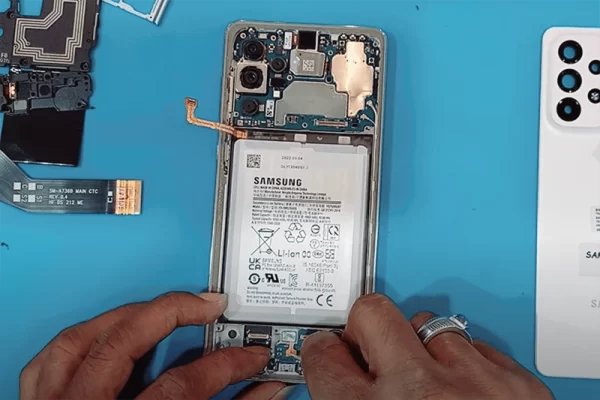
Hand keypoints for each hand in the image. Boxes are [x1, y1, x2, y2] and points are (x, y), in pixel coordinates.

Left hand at [20, 292, 288, 399]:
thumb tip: (262, 392)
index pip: (181, 387)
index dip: (227, 366)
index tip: (253, 358)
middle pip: (122, 344)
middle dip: (173, 313)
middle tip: (211, 306)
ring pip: (77, 342)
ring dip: (126, 316)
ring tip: (163, 307)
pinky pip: (48, 362)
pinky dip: (82, 339)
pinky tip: (107, 333)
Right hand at [301, 294, 552, 399]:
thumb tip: (335, 381)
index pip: (324, 359)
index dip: (322, 351)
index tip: (326, 349)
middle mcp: (419, 391)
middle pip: (373, 313)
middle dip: (365, 324)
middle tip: (370, 344)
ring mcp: (473, 382)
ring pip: (428, 324)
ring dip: (421, 348)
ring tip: (429, 379)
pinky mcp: (516, 383)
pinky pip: (476, 346)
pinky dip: (466, 364)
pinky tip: (467, 390)